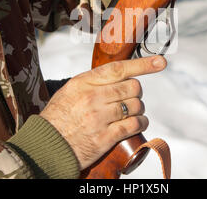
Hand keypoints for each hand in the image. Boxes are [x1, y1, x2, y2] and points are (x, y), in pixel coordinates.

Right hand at [39, 55, 166, 169]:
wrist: (46, 145)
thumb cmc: (59, 116)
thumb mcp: (71, 90)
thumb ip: (94, 82)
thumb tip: (121, 75)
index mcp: (83, 82)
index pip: (118, 69)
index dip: (142, 64)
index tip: (160, 62)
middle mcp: (92, 98)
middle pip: (132, 88)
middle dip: (136, 93)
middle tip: (131, 98)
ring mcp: (99, 118)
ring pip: (136, 106)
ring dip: (139, 109)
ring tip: (131, 113)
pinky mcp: (105, 137)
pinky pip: (133, 125)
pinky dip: (140, 123)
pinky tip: (138, 124)